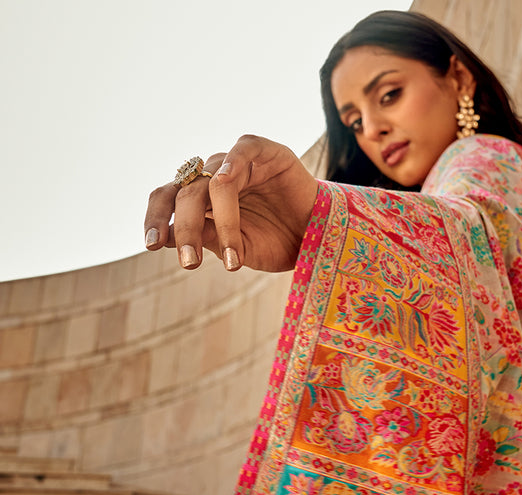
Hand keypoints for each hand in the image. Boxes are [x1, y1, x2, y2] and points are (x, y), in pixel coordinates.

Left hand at [144, 136, 318, 272]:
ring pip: (212, 182)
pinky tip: (226, 183)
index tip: (151, 245)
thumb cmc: (277, 243)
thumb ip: (206, 239)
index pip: (166, 199)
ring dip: (219, 221)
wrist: (318, 238)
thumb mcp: (236, 250)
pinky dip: (231, 165)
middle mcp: (213, 177)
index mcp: (201, 200)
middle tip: (191, 263)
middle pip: (186, 195)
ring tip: (232, 258)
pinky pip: (241, 150)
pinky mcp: (265, 152)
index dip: (156, 218)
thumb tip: (166, 239)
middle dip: (187, 230)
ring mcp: (237, 163)